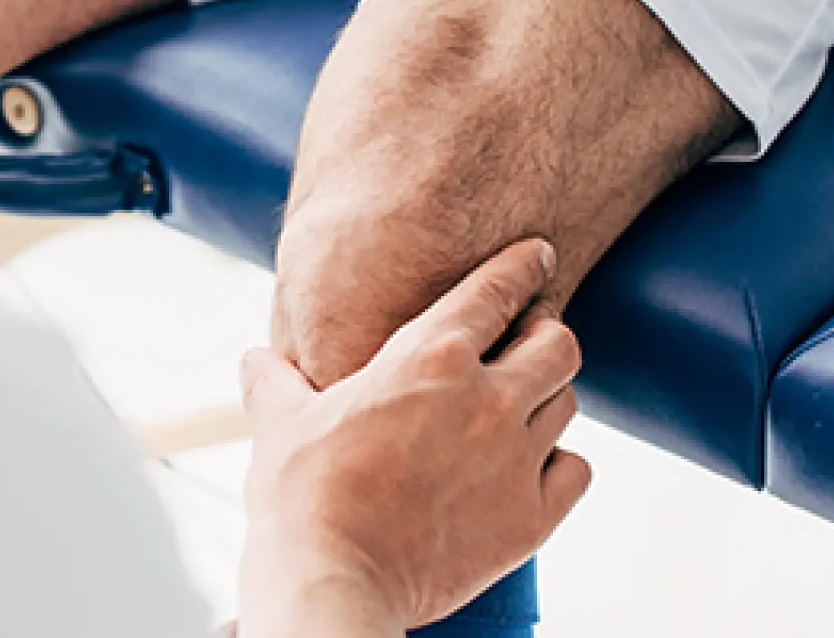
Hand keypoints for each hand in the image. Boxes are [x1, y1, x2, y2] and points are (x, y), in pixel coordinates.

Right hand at [236, 240, 592, 637]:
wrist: (335, 577)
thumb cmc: (303, 495)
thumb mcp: (279, 421)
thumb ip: (274, 381)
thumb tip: (256, 361)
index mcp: (429, 358)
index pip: (497, 291)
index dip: (524, 266)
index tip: (538, 256)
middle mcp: (487, 399)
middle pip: (558, 343)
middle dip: (546, 333)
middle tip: (528, 339)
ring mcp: (516, 458)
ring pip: (568, 404)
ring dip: (549, 397)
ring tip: (524, 403)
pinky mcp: (531, 516)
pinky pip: (576, 471)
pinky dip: (561, 463)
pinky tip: (535, 466)